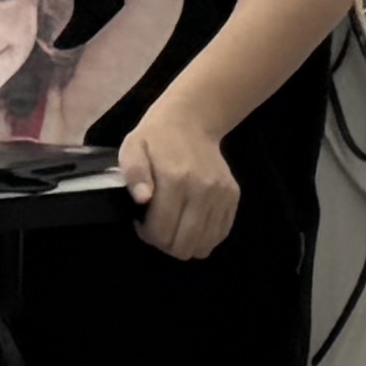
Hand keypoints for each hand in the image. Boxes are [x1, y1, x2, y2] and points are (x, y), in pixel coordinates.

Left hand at [120, 104, 240, 261]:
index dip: (147, 235)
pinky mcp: (233, 197)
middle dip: (165, 243)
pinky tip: (190, 222)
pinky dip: (204, 237)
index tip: (142, 222)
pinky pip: (220, 234)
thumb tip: (143, 199)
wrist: (191, 121)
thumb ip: (133, 174)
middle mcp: (203, 189)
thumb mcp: (132, 149)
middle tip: (157, 227)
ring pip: (204, 245)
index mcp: (175, 179)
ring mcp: (221, 194)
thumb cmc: (156, 139)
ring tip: (174, 225)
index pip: (161, 231)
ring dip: (185, 243)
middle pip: (184, 244)